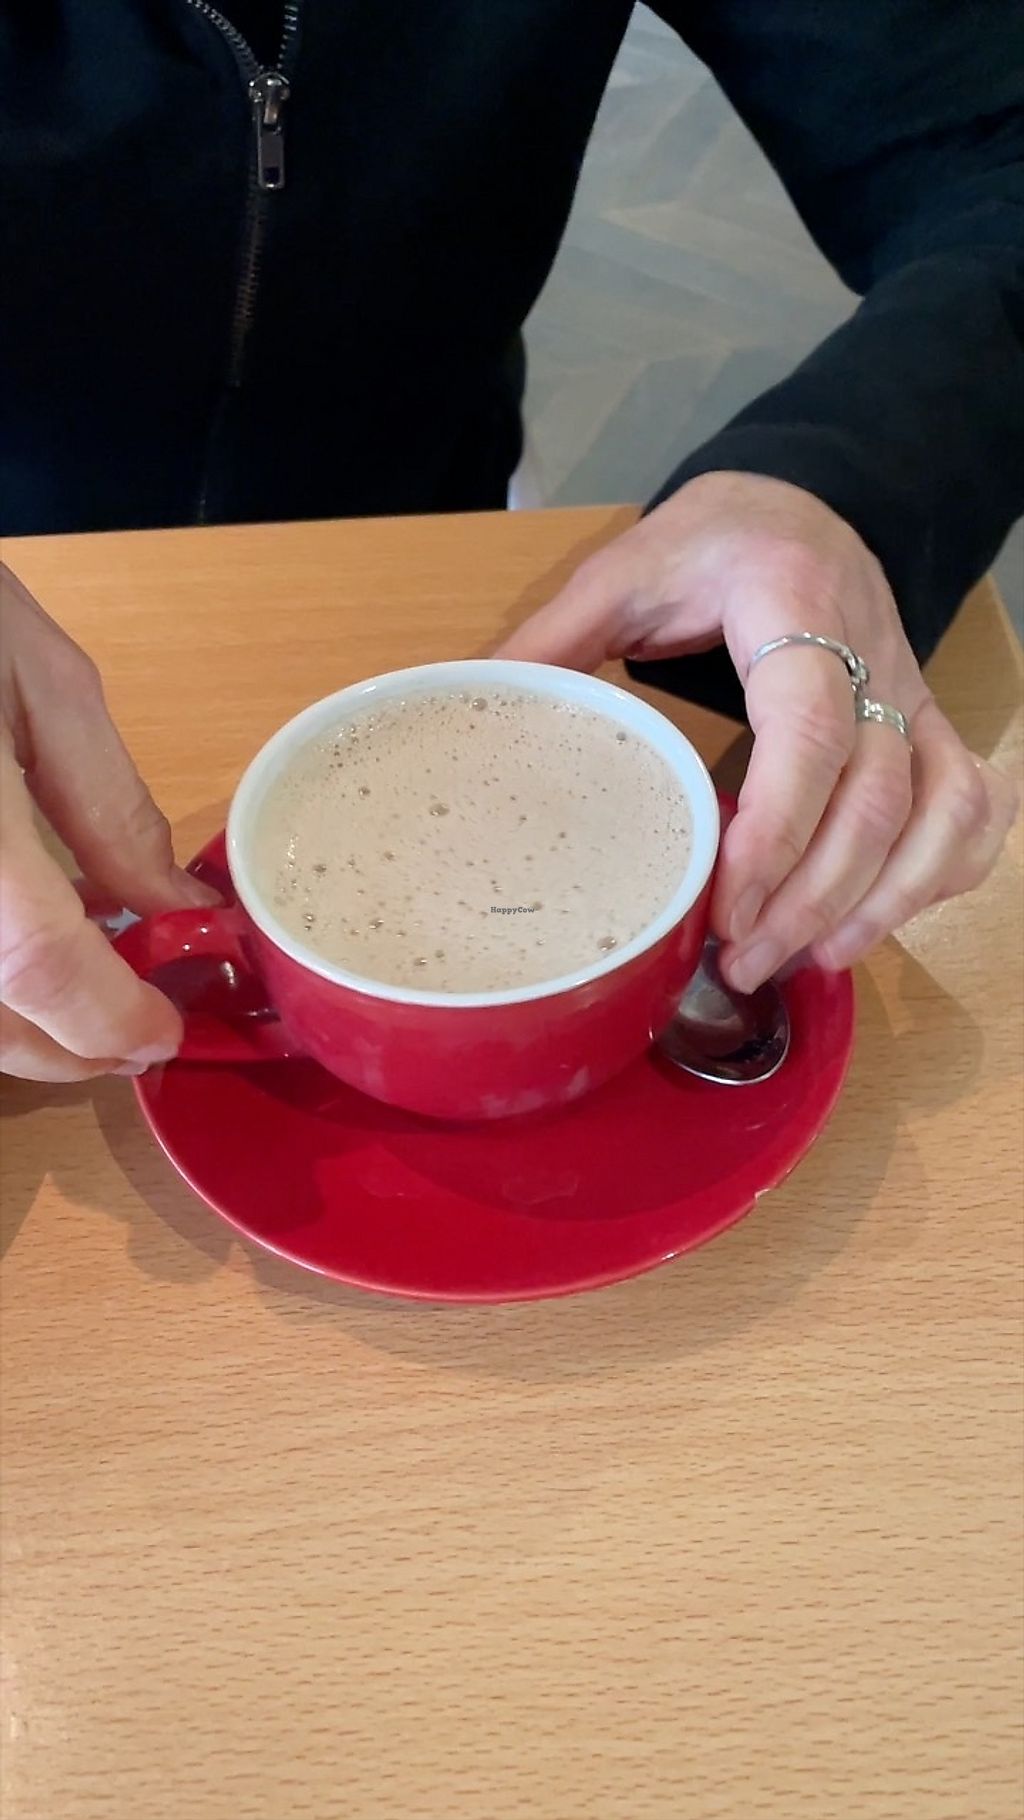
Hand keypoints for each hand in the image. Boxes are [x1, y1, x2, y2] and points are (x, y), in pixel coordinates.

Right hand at [0, 563, 217, 1081]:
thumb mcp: (41, 681)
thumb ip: (108, 807)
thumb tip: (170, 902)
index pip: (45, 977)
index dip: (116, 1022)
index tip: (167, 1028)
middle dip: (67, 1044)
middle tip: (130, 1012)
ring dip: (14, 1023)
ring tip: (75, 972)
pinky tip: (12, 934)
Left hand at [496, 474, 1017, 988]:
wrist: (802, 497)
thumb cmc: (711, 541)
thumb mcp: (623, 572)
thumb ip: (552, 640)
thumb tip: (469, 709)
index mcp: (792, 604)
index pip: (809, 732)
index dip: (775, 833)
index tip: (726, 912)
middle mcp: (873, 654)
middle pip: (877, 797)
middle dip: (814, 899)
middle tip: (744, 964)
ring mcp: (913, 694)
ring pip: (941, 809)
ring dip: (885, 902)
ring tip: (810, 960)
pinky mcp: (929, 723)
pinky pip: (970, 805)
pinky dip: (940, 871)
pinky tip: (877, 916)